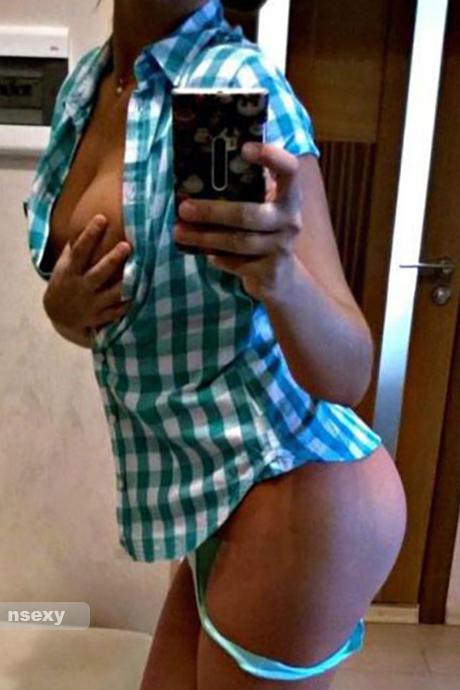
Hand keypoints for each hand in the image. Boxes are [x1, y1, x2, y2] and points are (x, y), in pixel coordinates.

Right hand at [43, 214, 132, 333]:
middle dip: (112, 260)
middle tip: (126, 245)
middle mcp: (80, 287)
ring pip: (110, 295)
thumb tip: (93, 220)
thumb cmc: (66, 280)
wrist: (58, 314)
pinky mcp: (98, 318)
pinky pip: (115, 312)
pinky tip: (139, 296)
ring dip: (124, 285)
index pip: (80, 250)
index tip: (102, 218)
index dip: (90, 235)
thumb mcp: (64, 264)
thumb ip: (76, 246)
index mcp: (70, 271)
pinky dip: (126, 306)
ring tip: (140, 273)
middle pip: (98, 273)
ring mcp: (90, 304)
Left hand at [175, 142, 302, 300]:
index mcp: (289, 195)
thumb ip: (244, 187)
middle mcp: (290, 219)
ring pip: (237, 241)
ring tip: (179, 232)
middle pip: (248, 214)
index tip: (244, 149)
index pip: (289, 169)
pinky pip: (236, 263)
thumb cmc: (263, 230)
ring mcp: (281, 247)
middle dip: (211, 211)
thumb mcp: (261, 205)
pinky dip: (216, 257)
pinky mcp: (268, 272)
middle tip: (184, 208)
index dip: (271, 156)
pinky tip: (204, 252)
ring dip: (204, 237)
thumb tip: (199, 169)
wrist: (281, 276)